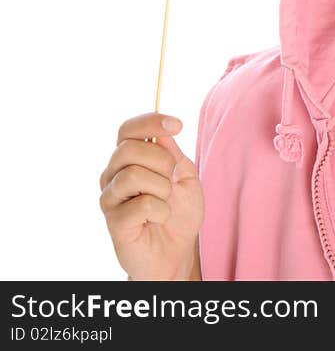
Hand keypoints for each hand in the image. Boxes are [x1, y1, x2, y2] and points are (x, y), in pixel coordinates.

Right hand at [99, 112, 203, 279]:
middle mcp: (113, 175)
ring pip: (133, 175)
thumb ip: (172, 153)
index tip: (178, 125)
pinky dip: (161, 211)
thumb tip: (162, 131)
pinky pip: (142, 204)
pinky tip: (158, 219)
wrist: (177, 251)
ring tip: (165, 202)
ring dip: (163, 188)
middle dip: (162, 161)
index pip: (127, 130)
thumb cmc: (179, 212)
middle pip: (129, 148)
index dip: (150, 122)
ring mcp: (110, 198)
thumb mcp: (185, 176)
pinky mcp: (113, 221)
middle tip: (172, 180)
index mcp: (129, 159)